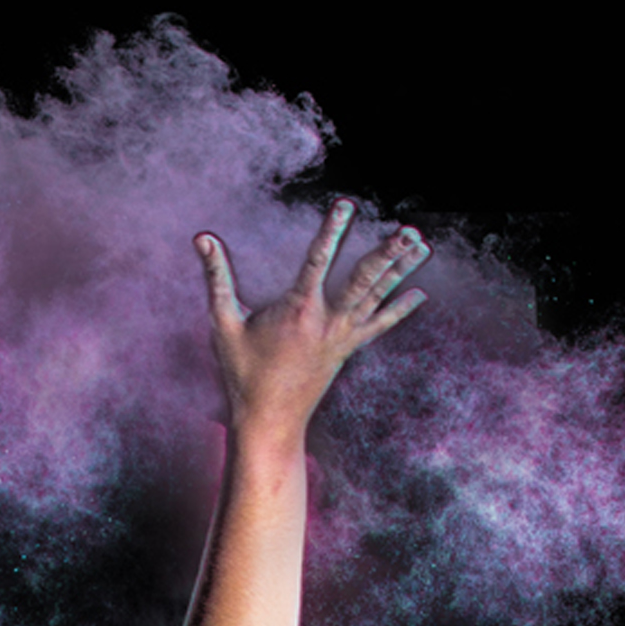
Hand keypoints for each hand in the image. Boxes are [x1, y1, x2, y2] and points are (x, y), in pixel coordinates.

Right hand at [199, 200, 427, 443]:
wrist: (269, 421)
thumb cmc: (242, 374)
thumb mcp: (223, 323)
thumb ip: (216, 277)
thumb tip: (202, 237)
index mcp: (298, 310)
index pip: (318, 259)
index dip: (332, 230)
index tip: (346, 204)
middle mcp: (327, 321)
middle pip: (365, 279)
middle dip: (388, 252)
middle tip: (409, 229)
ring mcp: (342, 337)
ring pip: (378, 297)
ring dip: (401, 270)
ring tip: (422, 244)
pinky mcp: (347, 350)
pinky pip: (379, 326)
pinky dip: (399, 309)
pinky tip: (420, 293)